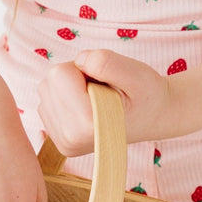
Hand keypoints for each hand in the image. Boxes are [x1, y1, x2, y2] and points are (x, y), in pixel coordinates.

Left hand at [36, 50, 176, 155]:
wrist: (153, 116)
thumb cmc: (146, 93)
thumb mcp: (135, 72)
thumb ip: (106, 62)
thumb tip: (80, 60)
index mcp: (86, 125)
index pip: (60, 74)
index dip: (82, 67)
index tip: (104, 80)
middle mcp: (69, 139)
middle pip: (51, 81)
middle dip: (74, 75)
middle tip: (102, 88)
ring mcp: (63, 142)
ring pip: (47, 89)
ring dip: (70, 85)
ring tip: (97, 96)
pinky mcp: (59, 140)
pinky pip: (49, 101)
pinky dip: (66, 96)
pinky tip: (88, 105)